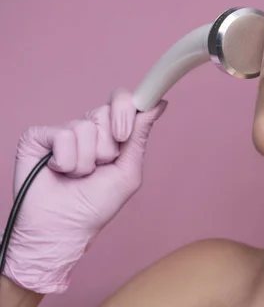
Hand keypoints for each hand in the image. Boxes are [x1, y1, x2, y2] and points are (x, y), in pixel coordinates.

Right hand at [1, 88, 167, 293]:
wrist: (64, 227)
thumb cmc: (96, 204)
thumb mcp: (128, 170)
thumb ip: (140, 135)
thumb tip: (159, 103)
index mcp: (110, 133)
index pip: (123, 101)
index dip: (127, 110)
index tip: (124, 135)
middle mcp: (87, 128)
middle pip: (106, 111)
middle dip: (108, 146)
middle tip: (102, 165)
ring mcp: (63, 131)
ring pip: (85, 126)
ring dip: (87, 161)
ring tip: (78, 175)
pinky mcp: (38, 137)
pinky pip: (63, 135)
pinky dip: (66, 161)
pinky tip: (59, 172)